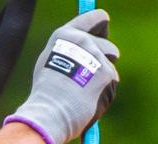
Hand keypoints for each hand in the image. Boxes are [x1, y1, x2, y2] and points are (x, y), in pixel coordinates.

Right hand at [4, 9, 119, 143]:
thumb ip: (66, 52)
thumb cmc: (45, 93)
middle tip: (100, 68)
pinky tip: (93, 97)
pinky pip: (112, 79)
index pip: (89, 18)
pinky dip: (106, 88)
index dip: (99, 19)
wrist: (51, 111)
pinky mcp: (106, 72)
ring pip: (109, 64)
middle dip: (106, 55)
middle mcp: (82, 40)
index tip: (104, 19)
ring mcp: (96, 56)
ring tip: (87, 91)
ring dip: (104, 76)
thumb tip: (82, 53)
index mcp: (64, 35)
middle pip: (105, 45)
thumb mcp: (49, 62)